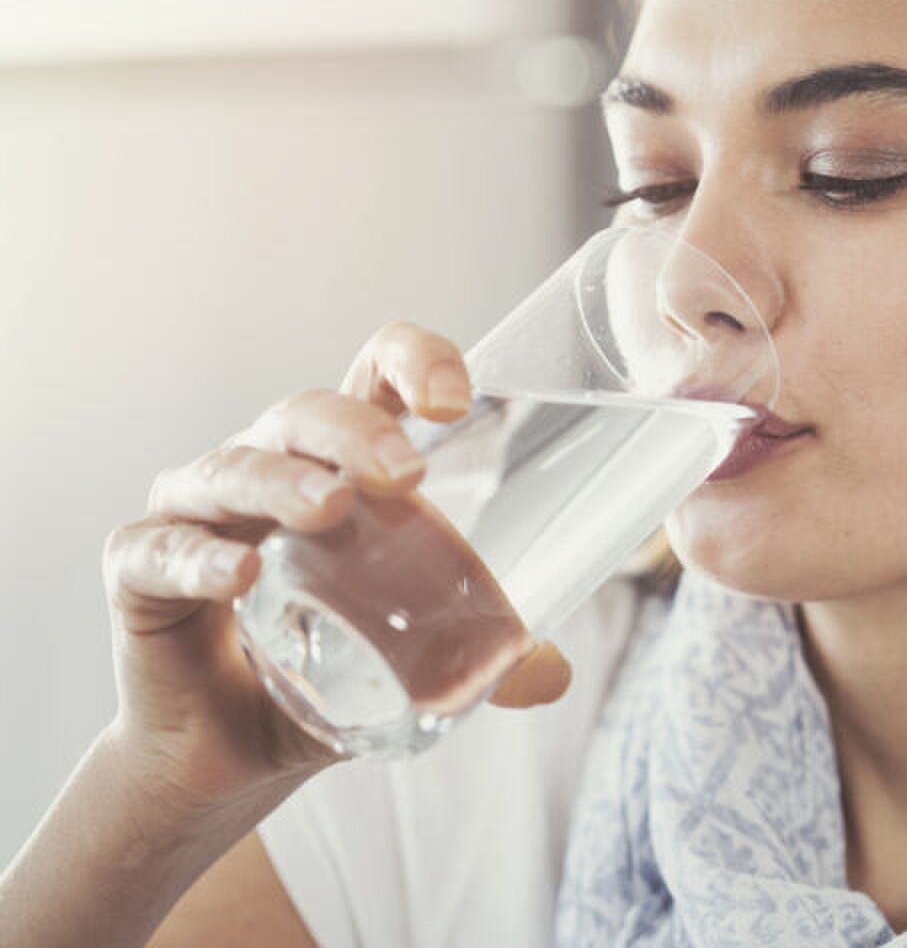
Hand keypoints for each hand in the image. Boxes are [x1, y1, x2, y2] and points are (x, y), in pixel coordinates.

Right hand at [100, 321, 569, 817]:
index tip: (457, 398)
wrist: (230, 759)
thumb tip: (551, 675)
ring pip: (234, 470)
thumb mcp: (415, 662)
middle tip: (405, 472)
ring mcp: (199, 513)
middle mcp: (268, 470)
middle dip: (356, 431)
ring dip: (283, 480)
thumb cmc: (327, 675)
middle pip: (305, 414)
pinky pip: (162, 552)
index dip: (415, 362)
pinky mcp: (140, 572)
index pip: (374, 377)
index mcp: (340, 465)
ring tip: (330, 506)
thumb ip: (483, 661)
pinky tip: (240, 574)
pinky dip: (200, 558)